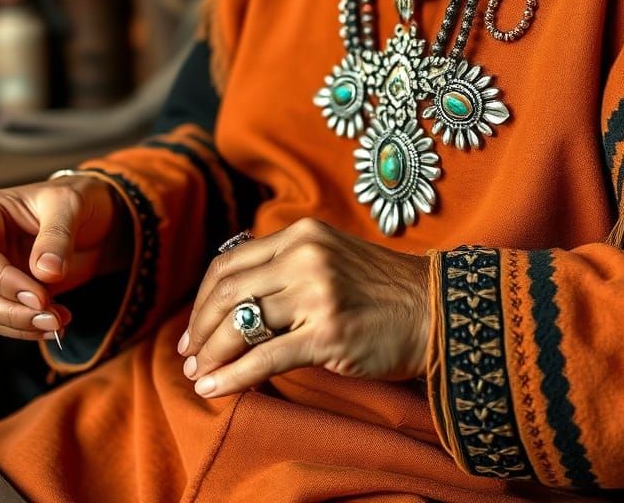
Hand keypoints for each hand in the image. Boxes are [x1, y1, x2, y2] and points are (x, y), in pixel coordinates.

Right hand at [0, 174, 132, 340]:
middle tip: (50, 318)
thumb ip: (57, 236)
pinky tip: (56, 323)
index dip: (1, 280)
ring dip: (19, 324)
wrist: (92, 219)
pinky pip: (0, 319)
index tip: (39, 297)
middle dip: (10, 310)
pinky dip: (25, 327)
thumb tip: (46, 273)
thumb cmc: (75, 200)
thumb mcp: (71, 204)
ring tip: (58, 322)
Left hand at [177, 217, 429, 397]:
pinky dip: (232, 376)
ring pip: (240, 323)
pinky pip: (265, 357)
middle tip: (187, 354)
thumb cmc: (380, 291)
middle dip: (198, 327)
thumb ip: (286, 266)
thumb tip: (232, 298)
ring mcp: (316, 293)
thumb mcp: (329, 257)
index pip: (230, 262)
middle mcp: (304, 256)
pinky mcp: (327, 332)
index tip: (193, 326)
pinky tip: (214, 389)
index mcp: (301, 234)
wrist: (436, 310)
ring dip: (210, 353)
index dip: (203, 297)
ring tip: (198, 374)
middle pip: (227, 291)